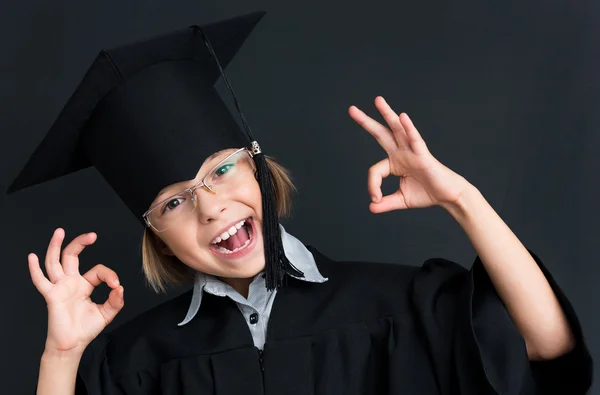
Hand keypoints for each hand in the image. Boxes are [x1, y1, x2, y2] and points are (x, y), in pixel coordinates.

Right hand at [28, 229, 123, 354]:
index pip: (97, 270)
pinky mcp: (52, 296)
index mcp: (84, 285)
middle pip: (71, 256)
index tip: (116, 285)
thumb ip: (115, 301)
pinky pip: (41, 281)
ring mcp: (60, 287)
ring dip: (56, 246)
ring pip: (54, 262)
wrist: (72, 345)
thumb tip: (120, 288)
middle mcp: (70, 282)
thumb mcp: (106, 313)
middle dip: (80, 243)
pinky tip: (32, 257)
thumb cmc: (86, 329)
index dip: (109, 275)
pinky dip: (35, 269)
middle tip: (92, 235)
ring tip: (59, 231)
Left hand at [349, 96, 470, 212]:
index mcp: (394, 162)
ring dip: (387, 114)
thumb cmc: (427, 194)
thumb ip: (385, 203)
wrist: (448, 197)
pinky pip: (415, 139)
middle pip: (380, 133)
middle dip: (366, 122)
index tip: (375, 199)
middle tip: (351, 110)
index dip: (372, 185)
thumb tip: (370, 208)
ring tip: (377, 100)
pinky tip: (402, 117)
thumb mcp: (401, 200)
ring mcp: (412, 151)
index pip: (375, 170)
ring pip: (397, 129)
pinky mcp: (424, 155)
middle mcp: (401, 152)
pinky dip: (409, 128)